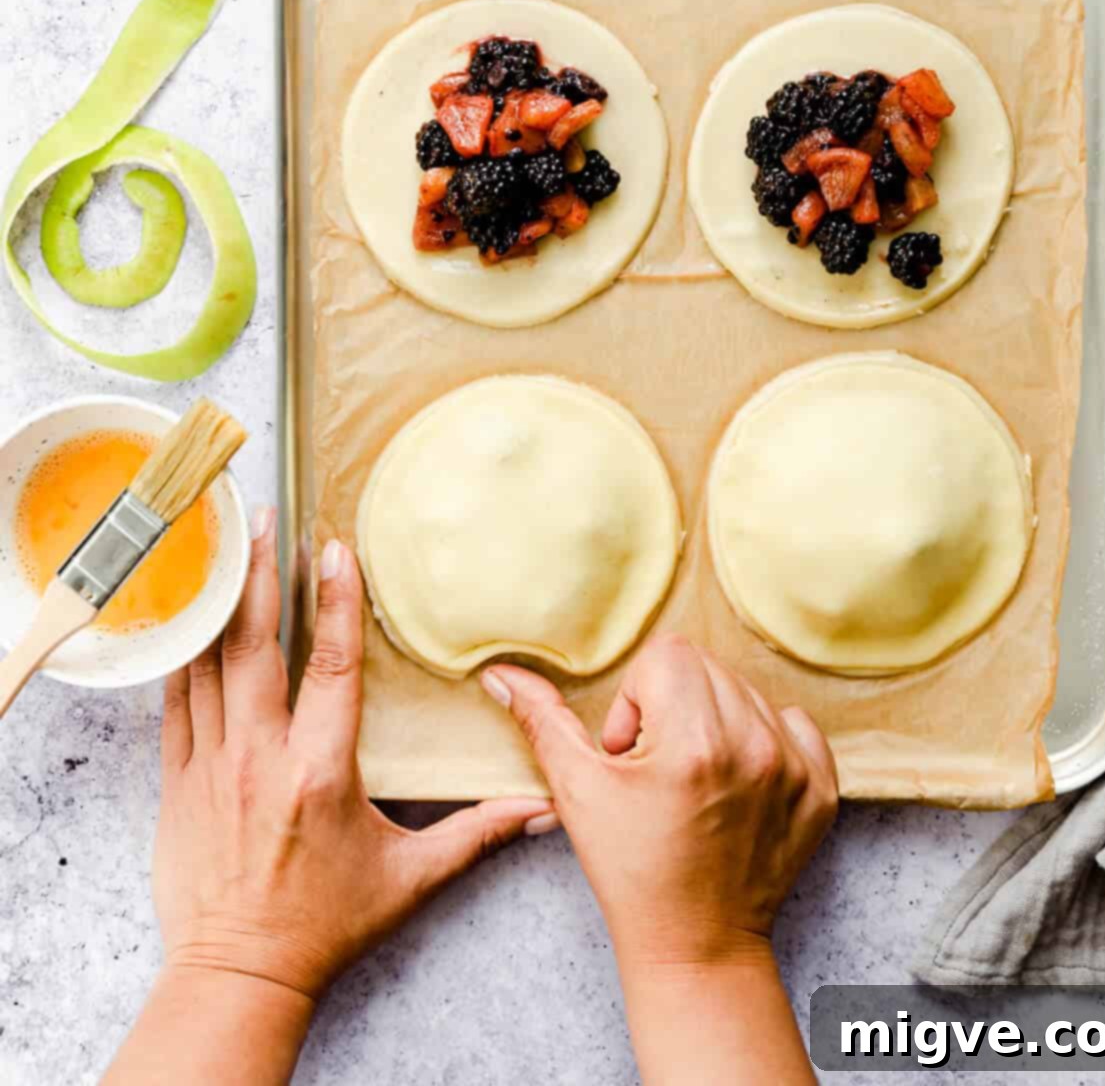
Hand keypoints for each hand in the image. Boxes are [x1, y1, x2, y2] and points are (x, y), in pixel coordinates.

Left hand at [155, 510, 555, 1000]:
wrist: (238, 975)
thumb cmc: (324, 926)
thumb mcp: (409, 880)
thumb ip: (475, 834)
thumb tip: (540, 810)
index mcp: (320, 773)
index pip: (331, 668)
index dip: (335, 603)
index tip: (335, 551)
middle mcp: (260, 759)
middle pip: (255, 646)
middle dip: (261, 575)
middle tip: (267, 519)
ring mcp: (211, 767)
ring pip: (208, 665)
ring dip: (220, 603)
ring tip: (227, 547)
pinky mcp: (177, 783)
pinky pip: (174, 704)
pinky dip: (182, 656)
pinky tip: (192, 617)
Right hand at [483, 633, 836, 971]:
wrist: (697, 947)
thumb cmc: (632, 873)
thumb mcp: (577, 792)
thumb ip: (542, 721)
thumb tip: (501, 673)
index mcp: (694, 740)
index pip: (667, 655)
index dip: (636, 700)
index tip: (631, 753)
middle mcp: (752, 744)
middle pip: (706, 668)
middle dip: (673, 706)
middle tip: (658, 769)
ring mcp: (793, 768)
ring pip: (746, 692)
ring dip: (716, 722)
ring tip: (695, 780)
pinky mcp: (820, 789)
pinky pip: (796, 725)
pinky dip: (765, 741)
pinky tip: (737, 783)